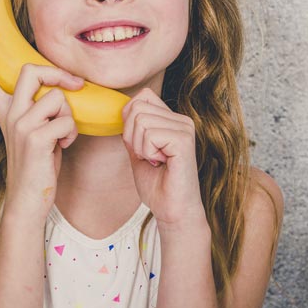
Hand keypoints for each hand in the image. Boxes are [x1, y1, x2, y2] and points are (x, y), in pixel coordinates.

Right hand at [0, 39, 83, 219]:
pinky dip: (71, 134)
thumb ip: (38, 111)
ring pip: (57, 98)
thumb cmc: (37, 166)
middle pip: (30, 71)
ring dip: (69, 117)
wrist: (27, 200)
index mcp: (5, 113)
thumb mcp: (34, 132)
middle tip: (74, 84)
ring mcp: (20, 125)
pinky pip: (66, 121)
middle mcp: (10, 115)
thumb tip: (60, 91)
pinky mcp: (35, 137)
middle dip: (57, 73)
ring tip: (61, 136)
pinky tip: (62, 147)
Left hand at [121, 88, 206, 228]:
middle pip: (137, 107)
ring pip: (141, 120)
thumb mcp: (138, 150)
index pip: (142, 96)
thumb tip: (122, 109)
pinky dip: (147, 152)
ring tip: (155, 161)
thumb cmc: (157, 185)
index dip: (130, 119)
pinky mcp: (184, 140)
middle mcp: (181, 119)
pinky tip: (161, 163)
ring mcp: (185, 128)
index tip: (138, 145)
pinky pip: (149, 134)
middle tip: (147, 156)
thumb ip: (132, 129)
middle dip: (131, 135)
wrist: (172, 210)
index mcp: (172, 119)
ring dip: (139, 146)